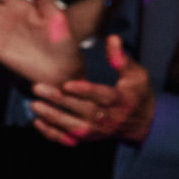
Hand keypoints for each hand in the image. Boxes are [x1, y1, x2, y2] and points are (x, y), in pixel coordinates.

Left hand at [33, 36, 154, 146]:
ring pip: (75, 127)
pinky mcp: (89, 138)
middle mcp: (109, 118)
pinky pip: (70, 140)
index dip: (85, 91)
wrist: (143, 123)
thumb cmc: (137, 94)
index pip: (102, 96)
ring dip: (53, 117)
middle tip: (38, 88)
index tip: (67, 83)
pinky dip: (53, 134)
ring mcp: (98, 131)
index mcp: (121, 100)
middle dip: (60, 101)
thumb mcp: (136, 75)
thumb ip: (121, 59)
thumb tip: (112, 38)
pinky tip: (37, 122)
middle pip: (84, 111)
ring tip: (35, 105)